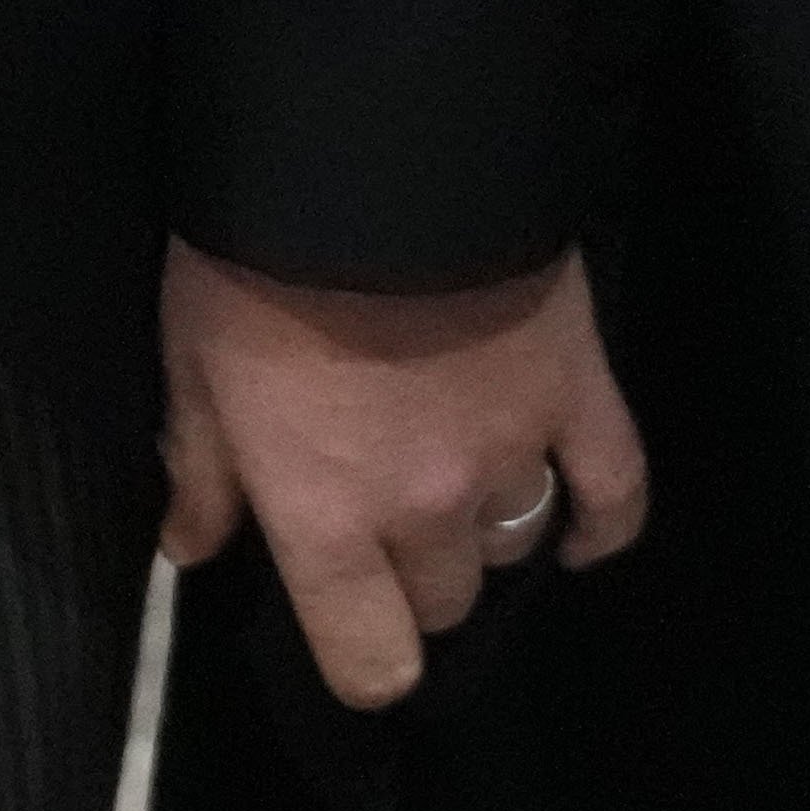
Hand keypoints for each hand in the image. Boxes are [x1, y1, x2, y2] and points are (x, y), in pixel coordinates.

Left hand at [158, 243, 645, 711]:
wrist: (372, 150)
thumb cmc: (256, 257)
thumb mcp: (193, 359)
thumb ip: (199, 467)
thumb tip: (191, 547)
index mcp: (324, 516)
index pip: (368, 660)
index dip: (365, 658)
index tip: (356, 626)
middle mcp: (425, 508)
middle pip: (445, 600)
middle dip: (416, 571)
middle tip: (390, 510)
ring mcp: (514, 451)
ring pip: (516, 545)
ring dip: (487, 529)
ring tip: (461, 483)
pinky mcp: (578, 389)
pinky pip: (618, 488)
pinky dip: (604, 524)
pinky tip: (581, 536)